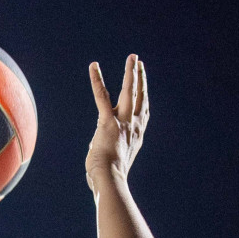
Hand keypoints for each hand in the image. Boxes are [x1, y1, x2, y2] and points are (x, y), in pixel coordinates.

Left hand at [86, 55, 148, 191]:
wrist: (110, 179)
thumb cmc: (109, 178)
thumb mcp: (114, 164)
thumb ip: (109, 155)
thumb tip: (99, 158)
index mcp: (136, 135)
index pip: (143, 112)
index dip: (144, 98)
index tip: (144, 88)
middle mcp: (133, 126)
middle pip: (140, 96)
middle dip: (140, 78)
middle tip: (140, 63)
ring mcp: (122, 122)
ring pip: (130, 91)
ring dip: (131, 72)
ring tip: (132, 58)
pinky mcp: (107, 121)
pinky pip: (101, 95)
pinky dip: (96, 80)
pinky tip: (94, 66)